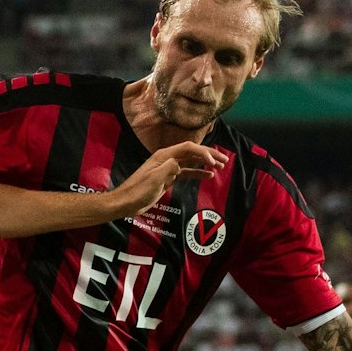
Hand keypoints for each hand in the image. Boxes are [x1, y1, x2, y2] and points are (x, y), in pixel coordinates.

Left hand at [104, 143, 225, 219]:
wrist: (126, 202)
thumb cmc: (138, 191)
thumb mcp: (154, 179)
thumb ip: (168, 168)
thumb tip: (180, 162)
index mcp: (164, 156)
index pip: (188, 148)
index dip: (203, 153)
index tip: (213, 163)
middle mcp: (168, 158)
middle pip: (192, 152)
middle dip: (209, 155)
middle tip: (225, 161)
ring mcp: (168, 168)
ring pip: (191, 162)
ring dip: (206, 163)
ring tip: (220, 167)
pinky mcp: (169, 178)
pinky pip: (187, 172)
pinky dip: (198, 173)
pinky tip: (208, 175)